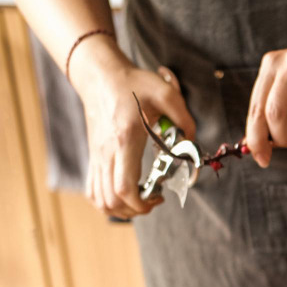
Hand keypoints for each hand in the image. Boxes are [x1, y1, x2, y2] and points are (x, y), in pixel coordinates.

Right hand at [71, 39, 195, 218]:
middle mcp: (107, 153)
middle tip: (154, 200)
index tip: (159, 198)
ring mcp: (97, 156)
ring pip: (99, 199)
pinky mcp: (94, 156)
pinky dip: (107, 200)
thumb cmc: (133, 84)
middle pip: (111, 200)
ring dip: (121, 209)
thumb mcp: (167, 93)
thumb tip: (193, 142)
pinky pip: (93, 190)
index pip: (124, 187)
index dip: (140, 204)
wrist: (101, 76)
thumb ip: (185, 118)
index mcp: (125, 141)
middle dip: (135, 210)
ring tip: (141, 199)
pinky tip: (126, 193)